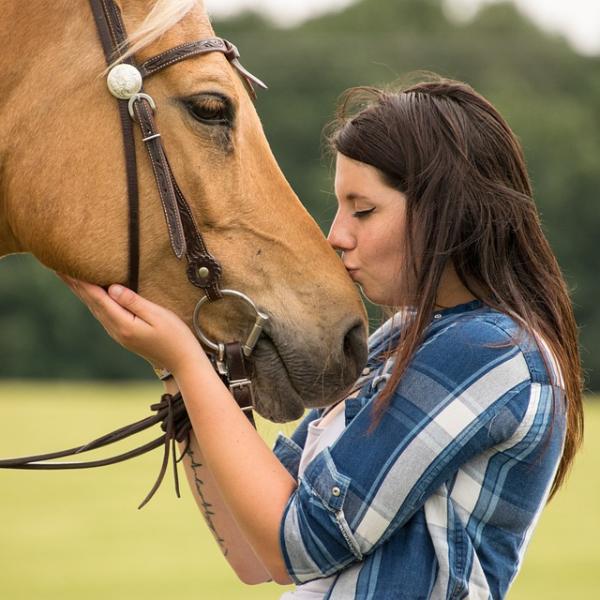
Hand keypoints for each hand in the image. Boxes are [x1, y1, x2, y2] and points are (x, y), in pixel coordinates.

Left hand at [59, 275, 205, 374]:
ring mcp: (118, 333)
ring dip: (81, 292)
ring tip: (68, 277)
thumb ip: (133, 301)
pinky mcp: (124, 334)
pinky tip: (90, 294)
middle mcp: (116, 330)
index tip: (65, 267)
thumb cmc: (175, 336)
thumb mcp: (157, 315)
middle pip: (90, 303)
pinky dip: (92, 300)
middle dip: (74, 284)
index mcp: (123, 324)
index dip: (81, 281)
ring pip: (94, 308)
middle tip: (57, 267)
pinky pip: (102, 313)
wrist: (182, 361)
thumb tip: (111, 288)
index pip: (97, 297)